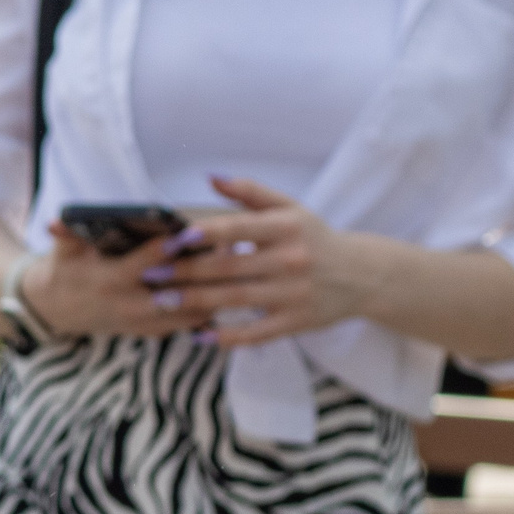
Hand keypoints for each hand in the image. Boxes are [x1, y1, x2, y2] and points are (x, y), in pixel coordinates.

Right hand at [23, 219, 213, 338]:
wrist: (61, 311)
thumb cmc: (68, 270)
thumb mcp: (63, 251)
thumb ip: (65, 234)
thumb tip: (56, 221)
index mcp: (109, 281)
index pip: (144, 264)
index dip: (168, 249)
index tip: (191, 232)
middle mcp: (129, 305)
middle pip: (177, 289)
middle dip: (204, 271)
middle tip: (231, 247)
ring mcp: (143, 322)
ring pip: (190, 310)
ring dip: (215, 290)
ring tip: (238, 265)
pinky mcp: (153, 332)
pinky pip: (190, 322)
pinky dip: (212, 306)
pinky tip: (230, 287)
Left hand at [163, 176, 367, 346]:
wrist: (362, 274)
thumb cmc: (314, 237)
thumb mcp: (290, 208)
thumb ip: (250, 192)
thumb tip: (211, 177)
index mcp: (287, 227)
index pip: (240, 228)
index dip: (204, 235)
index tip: (172, 240)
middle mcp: (291, 259)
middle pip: (229, 268)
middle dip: (185, 272)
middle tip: (151, 275)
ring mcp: (293, 294)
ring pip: (235, 299)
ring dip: (194, 302)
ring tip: (160, 301)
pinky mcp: (295, 322)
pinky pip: (255, 333)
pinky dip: (226, 336)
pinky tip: (198, 335)